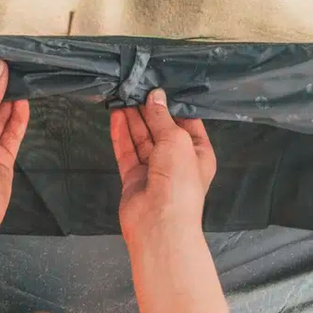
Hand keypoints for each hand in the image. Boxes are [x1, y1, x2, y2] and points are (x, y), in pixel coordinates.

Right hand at [109, 89, 216, 246]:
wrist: (159, 224)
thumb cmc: (179, 182)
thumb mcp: (176, 141)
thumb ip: (162, 118)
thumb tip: (156, 96)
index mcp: (198, 153)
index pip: (186, 123)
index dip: (173, 106)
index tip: (159, 87)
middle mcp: (177, 161)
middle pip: (161, 130)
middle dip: (148, 111)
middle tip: (135, 89)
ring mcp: (154, 170)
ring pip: (142, 140)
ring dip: (133, 120)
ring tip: (121, 97)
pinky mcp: (134, 179)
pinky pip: (127, 152)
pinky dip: (121, 135)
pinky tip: (115, 116)